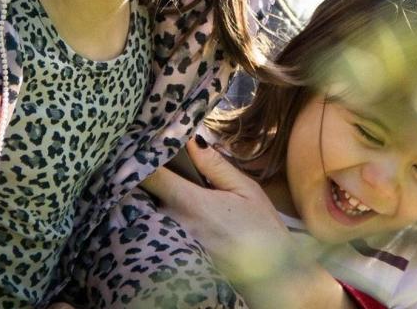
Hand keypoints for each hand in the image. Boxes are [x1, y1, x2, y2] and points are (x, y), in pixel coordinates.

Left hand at [143, 137, 352, 308]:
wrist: (272, 277)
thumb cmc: (263, 231)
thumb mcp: (246, 190)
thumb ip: (214, 165)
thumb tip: (191, 139)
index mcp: (192, 205)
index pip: (151, 176)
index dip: (144, 157)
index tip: (146, 142)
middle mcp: (175, 224)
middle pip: (146, 192)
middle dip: (150, 173)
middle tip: (161, 155)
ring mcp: (172, 241)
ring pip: (151, 207)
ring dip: (157, 192)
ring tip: (174, 178)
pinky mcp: (175, 252)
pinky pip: (159, 224)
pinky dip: (163, 210)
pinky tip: (179, 204)